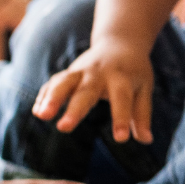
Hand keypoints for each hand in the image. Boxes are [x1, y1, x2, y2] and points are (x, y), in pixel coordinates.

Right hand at [33, 42, 153, 142]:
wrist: (120, 43)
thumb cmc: (134, 71)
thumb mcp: (144, 88)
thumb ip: (142, 114)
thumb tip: (146, 140)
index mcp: (122, 78)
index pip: (122, 100)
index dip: (121, 119)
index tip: (121, 139)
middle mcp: (99, 74)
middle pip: (85, 92)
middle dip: (74, 110)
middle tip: (63, 128)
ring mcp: (81, 71)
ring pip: (63, 83)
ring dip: (51, 98)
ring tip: (42, 115)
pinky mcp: (69, 73)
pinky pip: (54, 83)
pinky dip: (45, 95)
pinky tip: (38, 111)